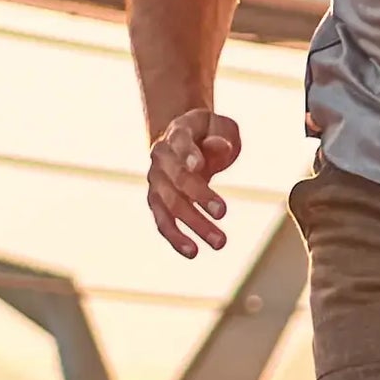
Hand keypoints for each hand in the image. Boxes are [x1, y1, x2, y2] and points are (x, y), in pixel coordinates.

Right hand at [145, 108, 244, 255]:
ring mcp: (156, 180)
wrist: (183, 137)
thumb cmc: (207, 133)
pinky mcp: (157, 201)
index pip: (180, 143)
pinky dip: (176, 238)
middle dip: (200, 196)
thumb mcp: (219, 127)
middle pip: (178, 179)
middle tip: (223, 213)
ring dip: (194, 224)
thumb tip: (222, 147)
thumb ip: (220, 137)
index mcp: (177, 132)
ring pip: (171, 204)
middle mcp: (161, 157)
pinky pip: (163, 221)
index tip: (199, 167)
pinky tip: (193, 252)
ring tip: (219, 242)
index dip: (188, 155)